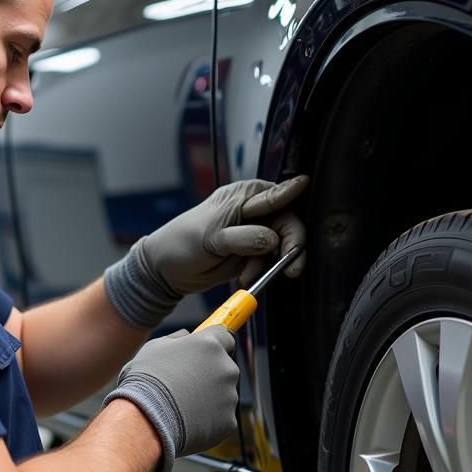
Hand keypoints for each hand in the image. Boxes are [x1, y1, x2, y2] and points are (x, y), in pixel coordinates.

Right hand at [103, 326, 238, 471]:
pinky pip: (222, 418)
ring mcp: (230, 395)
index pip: (225, 338)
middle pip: (225, 367)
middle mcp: (226, 367)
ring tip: (183, 406)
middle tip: (186, 386)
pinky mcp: (229, 421)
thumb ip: (176, 339)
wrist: (144, 420)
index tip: (204, 355)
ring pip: (224, 394)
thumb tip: (185, 336)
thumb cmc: (145, 380)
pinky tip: (189, 422)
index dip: (215, 346)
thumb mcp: (154, 348)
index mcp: (210, 344)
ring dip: (210, 398)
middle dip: (210, 375)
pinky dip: (209, 420)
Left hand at [143, 175, 308, 291]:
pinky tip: (244, 276)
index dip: (293, 197)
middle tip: (289, 267)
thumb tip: (273, 239)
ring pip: (281, 245)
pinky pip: (269, 261)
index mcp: (242, 196)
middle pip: (287, 223)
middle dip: (290, 246)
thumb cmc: (181, 244)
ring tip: (249, 274)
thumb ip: (245, 236)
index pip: (276, 196)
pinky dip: (261, 271)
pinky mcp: (250, 252)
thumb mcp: (212, 237)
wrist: (164, 271)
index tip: (307, 196)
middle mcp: (251, 210)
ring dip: (272, 263)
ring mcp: (252, 232)